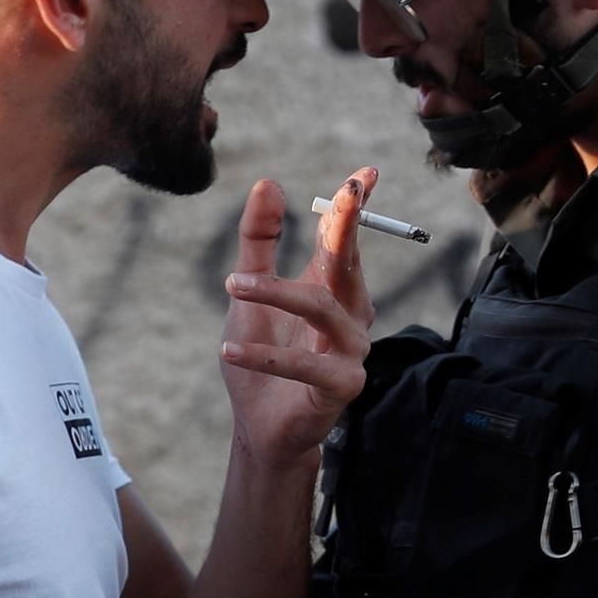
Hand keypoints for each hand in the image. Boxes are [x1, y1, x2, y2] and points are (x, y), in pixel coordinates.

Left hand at [219, 168, 377, 470]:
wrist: (260, 425)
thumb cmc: (262, 352)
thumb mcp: (249, 290)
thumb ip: (258, 240)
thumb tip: (268, 182)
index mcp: (331, 286)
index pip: (346, 238)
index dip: (356, 204)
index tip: (366, 172)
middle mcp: (349, 313)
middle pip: (348, 262)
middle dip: (348, 225)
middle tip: (347, 193)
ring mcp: (350, 349)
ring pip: (322, 307)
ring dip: (276, 292)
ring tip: (231, 285)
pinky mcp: (342, 386)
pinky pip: (307, 366)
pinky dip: (267, 357)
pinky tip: (230, 350)